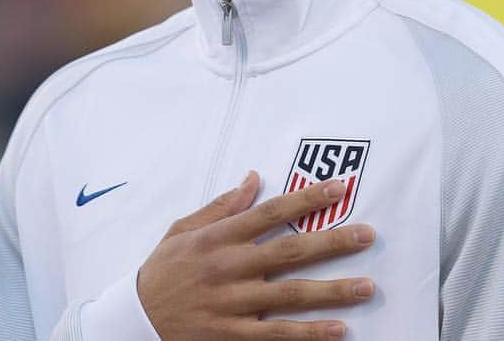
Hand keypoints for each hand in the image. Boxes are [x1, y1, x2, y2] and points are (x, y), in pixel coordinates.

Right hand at [137, 171, 375, 339]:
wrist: (136, 318)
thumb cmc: (164, 269)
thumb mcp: (184, 229)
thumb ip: (222, 206)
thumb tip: (253, 178)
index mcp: (218, 237)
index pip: (270, 212)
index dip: (306, 199)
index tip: (338, 189)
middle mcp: (228, 267)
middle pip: (288, 251)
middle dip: (331, 242)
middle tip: (367, 235)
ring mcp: (232, 303)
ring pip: (290, 295)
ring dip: (332, 291)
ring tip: (366, 286)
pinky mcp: (232, 334)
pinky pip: (277, 334)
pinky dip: (309, 333)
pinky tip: (338, 329)